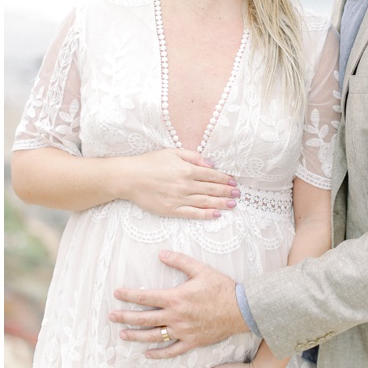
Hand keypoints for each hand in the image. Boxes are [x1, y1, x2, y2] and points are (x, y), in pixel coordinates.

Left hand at [109, 250, 246, 356]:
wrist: (242, 310)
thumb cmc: (221, 288)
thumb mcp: (200, 269)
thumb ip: (179, 261)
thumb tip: (161, 254)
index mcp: (175, 298)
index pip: (145, 297)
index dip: (129, 296)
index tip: (117, 294)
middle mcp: (176, 317)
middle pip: (144, 318)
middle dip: (126, 317)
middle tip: (112, 317)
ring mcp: (183, 331)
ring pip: (154, 336)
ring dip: (136, 336)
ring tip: (123, 335)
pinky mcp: (192, 342)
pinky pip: (172, 350)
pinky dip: (159, 353)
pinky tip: (148, 354)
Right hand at [122, 149, 238, 219]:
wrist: (129, 178)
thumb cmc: (149, 163)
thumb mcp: (172, 152)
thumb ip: (193, 157)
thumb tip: (210, 163)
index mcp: (186, 169)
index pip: (211, 175)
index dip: (224, 179)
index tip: (233, 182)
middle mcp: (185, 185)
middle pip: (211, 190)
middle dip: (227, 192)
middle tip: (237, 194)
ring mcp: (179, 199)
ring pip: (205, 202)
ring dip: (221, 204)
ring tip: (232, 205)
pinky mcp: (171, 210)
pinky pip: (193, 214)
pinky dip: (206, 214)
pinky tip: (216, 214)